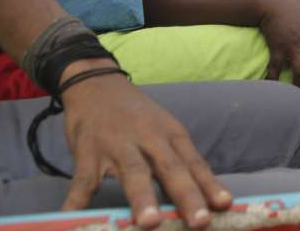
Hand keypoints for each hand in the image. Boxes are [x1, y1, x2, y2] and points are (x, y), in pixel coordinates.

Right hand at [60, 62, 231, 228]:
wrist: (96, 82)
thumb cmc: (136, 115)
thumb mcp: (163, 131)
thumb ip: (177, 162)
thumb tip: (202, 197)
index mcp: (171, 135)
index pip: (194, 163)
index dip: (209, 185)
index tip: (225, 206)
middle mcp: (148, 138)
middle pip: (170, 169)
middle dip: (186, 196)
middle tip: (200, 221)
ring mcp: (117, 144)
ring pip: (133, 172)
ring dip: (143, 197)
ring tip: (151, 223)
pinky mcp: (88, 150)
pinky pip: (84, 180)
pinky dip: (78, 201)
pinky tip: (74, 219)